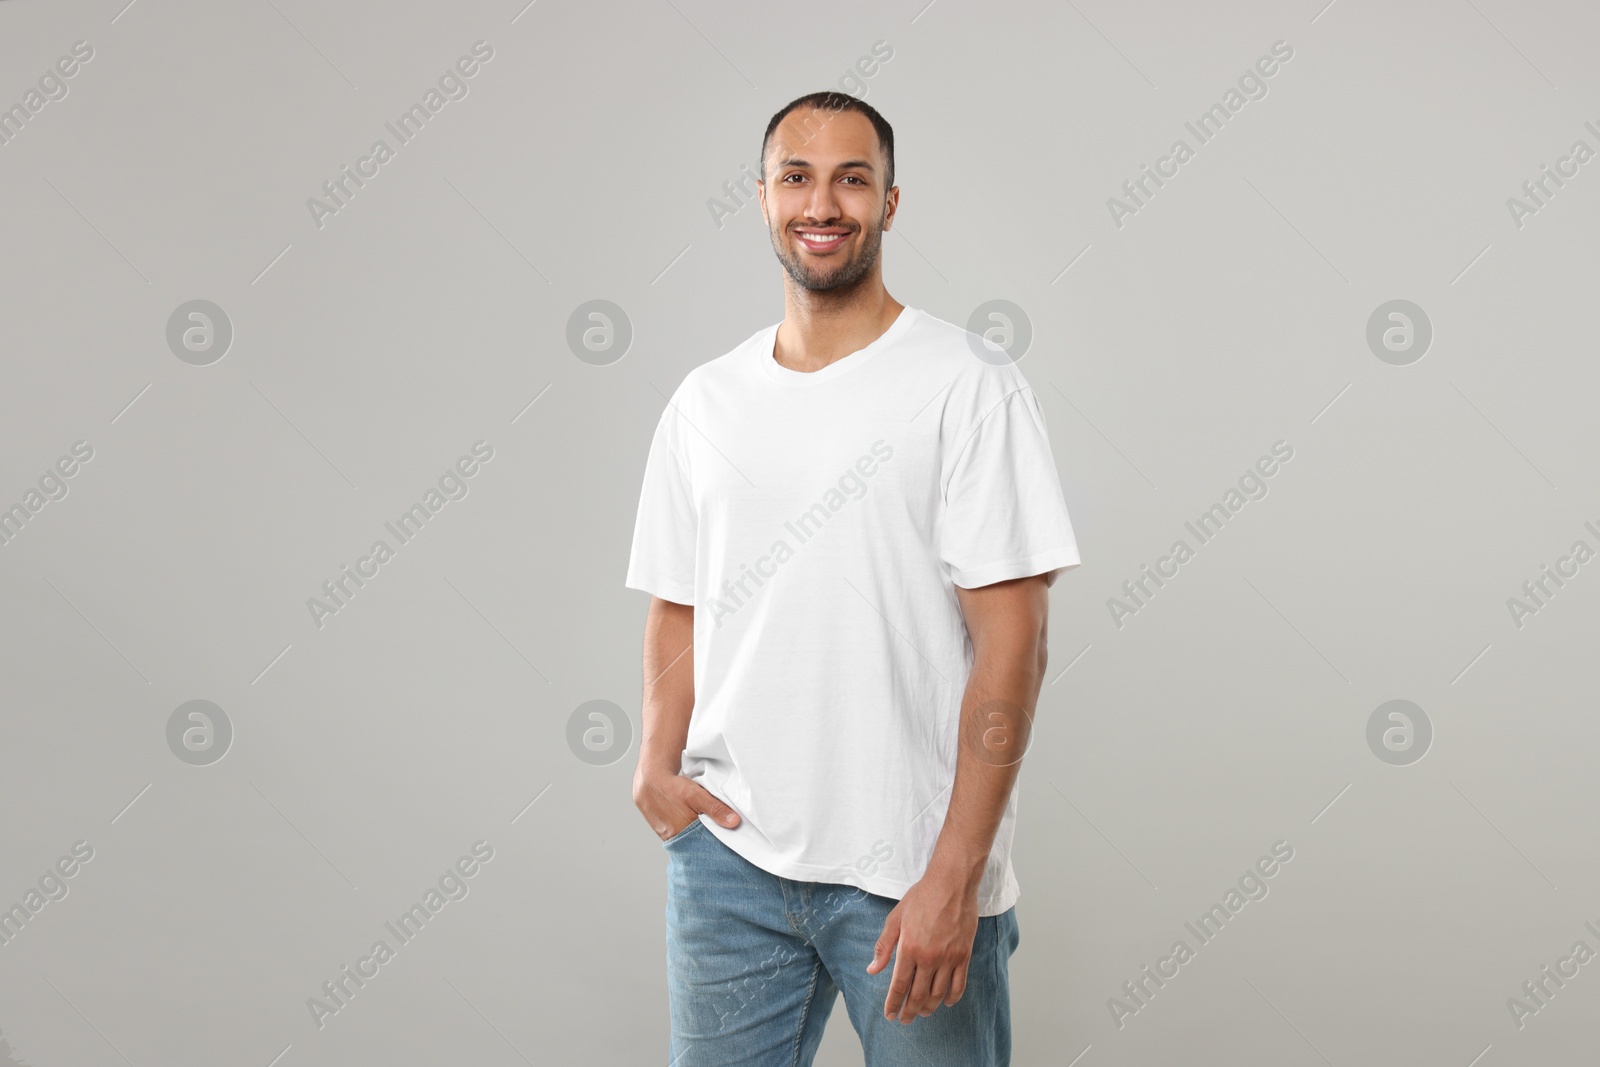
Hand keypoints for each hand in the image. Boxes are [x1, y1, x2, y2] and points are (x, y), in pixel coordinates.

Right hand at [633, 766, 740, 840]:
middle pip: (697, 844)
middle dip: (708, 839)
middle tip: (718, 829)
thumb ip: (716, 809)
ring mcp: (667, 836)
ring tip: (704, 824)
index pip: (707, 845)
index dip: (718, 842)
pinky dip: (688, 831)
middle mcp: (675, 839)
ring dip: (697, 834)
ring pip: (688, 839)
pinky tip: (692, 822)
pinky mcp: (663, 832)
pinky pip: (680, 835)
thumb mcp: (696, 795)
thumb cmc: (672, 787)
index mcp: (684, 833)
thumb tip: (734, 822)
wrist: (649, 781)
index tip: (729, 837)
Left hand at [866, 868, 979, 1022]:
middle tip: (905, 1020)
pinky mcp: (964, 955)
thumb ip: (884, 946)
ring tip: (922, 1012)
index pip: (899, 986)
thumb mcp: (896, 918)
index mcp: (909, 949)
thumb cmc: (922, 897)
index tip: (890, 1015)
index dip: (893, 1004)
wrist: (951, 884)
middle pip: (918, 995)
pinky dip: (952, 998)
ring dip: (929, 1008)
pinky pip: (959, 985)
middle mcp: (929, 958)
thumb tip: (873, 969)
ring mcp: (949, 958)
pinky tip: (946, 1002)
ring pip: (938, 994)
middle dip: (909, 1011)